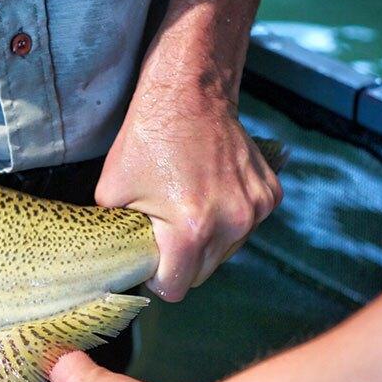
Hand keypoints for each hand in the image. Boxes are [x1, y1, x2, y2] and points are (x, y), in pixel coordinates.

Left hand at [96, 88, 280, 301]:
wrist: (190, 93)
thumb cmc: (148, 140)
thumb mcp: (112, 193)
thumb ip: (119, 236)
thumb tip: (117, 260)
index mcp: (191, 229)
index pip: (175, 288)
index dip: (158, 277)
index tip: (152, 258)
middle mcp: (231, 223)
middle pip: (202, 274)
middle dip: (182, 259)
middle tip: (166, 227)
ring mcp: (255, 209)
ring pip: (225, 253)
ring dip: (207, 240)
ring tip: (188, 204)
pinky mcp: (270, 195)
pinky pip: (245, 228)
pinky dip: (228, 219)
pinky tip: (211, 192)